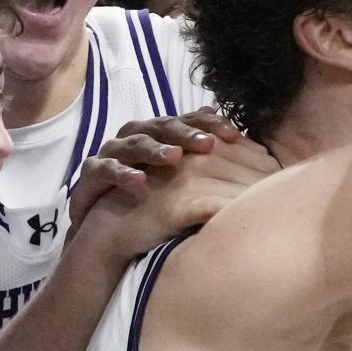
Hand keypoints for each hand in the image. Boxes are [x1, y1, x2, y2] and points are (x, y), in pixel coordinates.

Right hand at [66, 110, 280, 265]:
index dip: (211, 125)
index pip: (189, 121)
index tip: (235, 135)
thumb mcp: (186, 183)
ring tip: (174, 158)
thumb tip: (260, 157)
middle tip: (208, 144)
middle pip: (163, 126)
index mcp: (162, 134)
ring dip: (154, 149)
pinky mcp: (91, 175)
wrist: (106, 229)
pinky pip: (103, 169)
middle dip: (185, 133)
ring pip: (133, 142)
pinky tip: (138, 181)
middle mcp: (138, 137)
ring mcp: (113, 153)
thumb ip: (215, 165)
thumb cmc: (152, 201)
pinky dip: (121, 174)